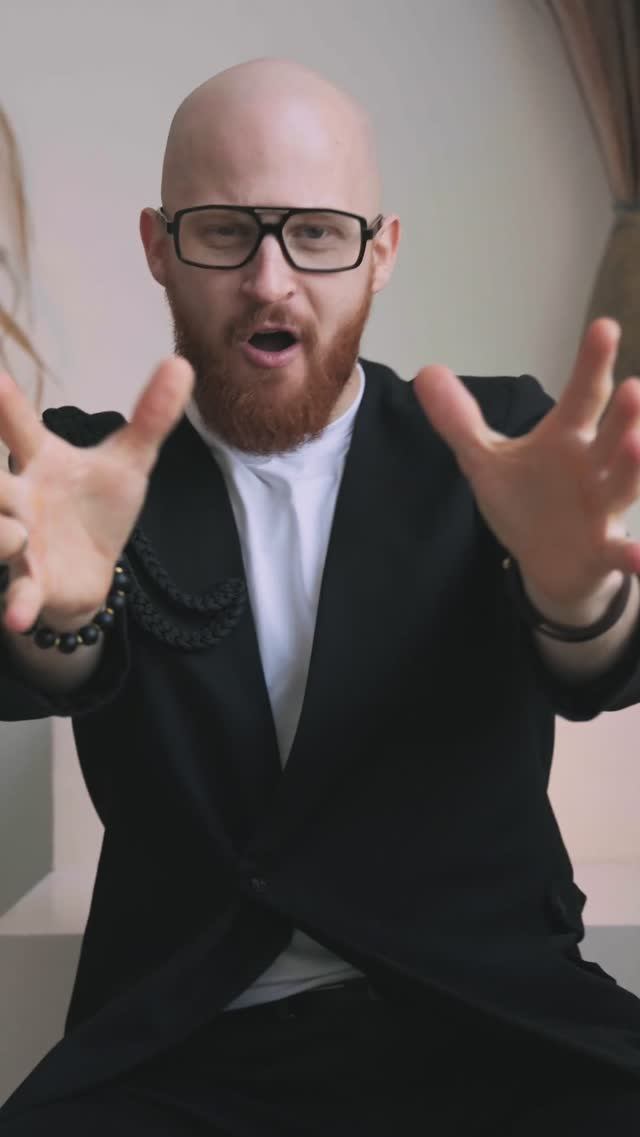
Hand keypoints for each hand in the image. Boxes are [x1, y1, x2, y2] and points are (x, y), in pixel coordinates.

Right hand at [0, 356, 192, 632]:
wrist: (93, 570)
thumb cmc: (98, 506)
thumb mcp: (130, 461)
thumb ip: (152, 416)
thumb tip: (181, 363)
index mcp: (40, 459)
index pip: (18, 424)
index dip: (5, 402)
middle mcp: (19, 496)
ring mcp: (21, 539)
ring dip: (1, 534)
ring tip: (17, 534)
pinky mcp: (33, 581)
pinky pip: (20, 591)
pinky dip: (18, 603)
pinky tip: (17, 616)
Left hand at [413, 318, 639, 616]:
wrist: (549, 563)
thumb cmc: (526, 501)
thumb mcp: (486, 460)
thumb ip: (460, 421)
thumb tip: (426, 371)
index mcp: (567, 438)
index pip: (582, 396)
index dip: (592, 364)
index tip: (604, 327)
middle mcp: (594, 466)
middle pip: (612, 435)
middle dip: (625, 414)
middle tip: (633, 388)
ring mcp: (603, 508)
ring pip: (623, 485)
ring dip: (633, 466)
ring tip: (639, 442)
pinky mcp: (603, 550)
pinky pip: (622, 552)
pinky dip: (635, 555)